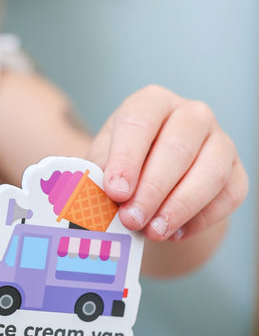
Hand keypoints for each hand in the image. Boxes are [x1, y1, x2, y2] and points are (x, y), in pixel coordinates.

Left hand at [89, 85, 247, 241]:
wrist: (156, 182)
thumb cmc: (126, 165)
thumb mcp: (104, 161)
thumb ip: (100, 175)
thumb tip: (98, 198)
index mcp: (153, 102)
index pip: (140, 122)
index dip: (126, 158)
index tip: (115, 191)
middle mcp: (192, 114)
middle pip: (177, 147)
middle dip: (152, 189)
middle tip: (132, 218)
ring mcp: (220, 141)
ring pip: (210, 172)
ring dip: (180, 206)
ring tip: (153, 232)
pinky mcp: (237, 172)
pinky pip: (228, 196)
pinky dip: (201, 219)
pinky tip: (175, 233)